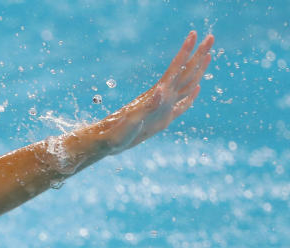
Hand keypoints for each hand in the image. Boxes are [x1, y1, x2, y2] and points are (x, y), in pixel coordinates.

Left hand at [97, 31, 213, 153]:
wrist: (108, 142)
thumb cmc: (117, 133)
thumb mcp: (133, 120)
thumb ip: (149, 105)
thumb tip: (161, 89)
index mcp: (158, 94)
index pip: (176, 67)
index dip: (186, 51)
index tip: (194, 33)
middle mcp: (163, 97)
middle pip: (186, 72)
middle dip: (199, 54)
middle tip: (211, 37)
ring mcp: (164, 107)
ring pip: (187, 84)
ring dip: (198, 70)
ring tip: (208, 56)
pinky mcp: (164, 119)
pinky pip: (183, 105)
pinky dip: (192, 96)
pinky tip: (197, 88)